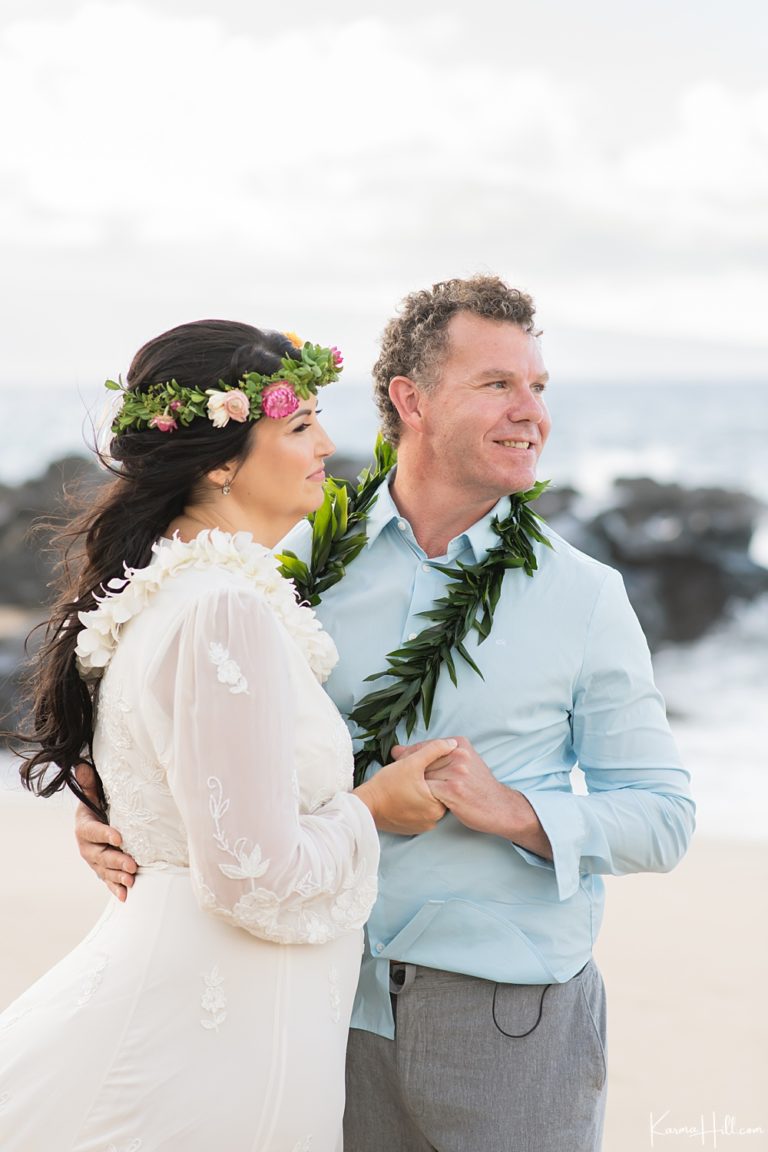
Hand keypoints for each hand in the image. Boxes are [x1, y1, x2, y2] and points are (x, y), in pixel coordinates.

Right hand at [74, 763, 137, 900]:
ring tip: (132, 879)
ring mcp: (94, 860)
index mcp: (84, 827)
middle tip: (132, 864)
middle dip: (116, 860)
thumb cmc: (97, 806)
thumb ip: (89, 783)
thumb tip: (82, 765)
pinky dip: (115, 889)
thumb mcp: (93, 794)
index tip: (119, 837)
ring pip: (105, 870)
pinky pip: (108, 881)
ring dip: (118, 876)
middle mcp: (87, 847)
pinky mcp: (102, 870)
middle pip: (100, 855)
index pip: (93, 831)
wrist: (93, 824)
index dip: (105, 834)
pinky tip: (125, 896)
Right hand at [354, 739, 453, 834]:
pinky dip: (412, 805)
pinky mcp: (410, 830)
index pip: (443, 785)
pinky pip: (417, 814)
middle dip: (426, 783)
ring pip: (426, 804)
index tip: (419, 770)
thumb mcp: (411, 762)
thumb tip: (452, 743)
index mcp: (437, 807)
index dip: (432, 773)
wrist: (364, 806)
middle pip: (435, 795)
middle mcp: (433, 821)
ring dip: (419, 794)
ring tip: (404, 785)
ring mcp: (421, 827)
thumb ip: (433, 750)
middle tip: (410, 776)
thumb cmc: (387, 785)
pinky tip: (401, 795)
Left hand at [393, 737, 552, 858]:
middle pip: (421, 759)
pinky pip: (427, 791)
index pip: (426, 746)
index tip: (400, 764)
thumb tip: (397, 750)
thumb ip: (436, 756)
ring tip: (405, 792)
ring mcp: (456, 772)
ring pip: (421, 775)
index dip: (411, 756)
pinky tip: (417, 802)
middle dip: (408, 770)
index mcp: (460, 744)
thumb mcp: (464, 763)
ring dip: (412, 785)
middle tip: (398, 779)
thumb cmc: (477, 787)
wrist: (499, 807)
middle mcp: (458, 754)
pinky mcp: (453, 790)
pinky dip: (420, 797)